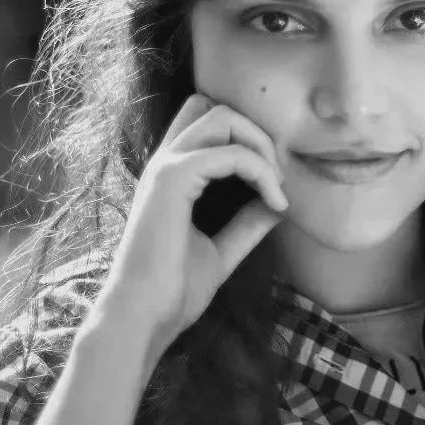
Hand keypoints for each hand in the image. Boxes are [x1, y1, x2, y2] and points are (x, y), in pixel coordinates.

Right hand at [99, 94, 287, 356]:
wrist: (145, 316)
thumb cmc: (174, 289)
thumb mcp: (222, 250)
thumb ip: (246, 225)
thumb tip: (278, 204)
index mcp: (172, 175)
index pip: (206, 121)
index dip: (245, 138)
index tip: (273, 182)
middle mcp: (166, 162)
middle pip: (217, 108)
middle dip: (258, 134)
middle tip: (279, 180)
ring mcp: (166, 167)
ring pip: (223, 117)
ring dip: (262, 147)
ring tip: (278, 189)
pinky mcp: (172, 180)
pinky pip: (231, 154)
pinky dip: (261, 172)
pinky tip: (275, 203)